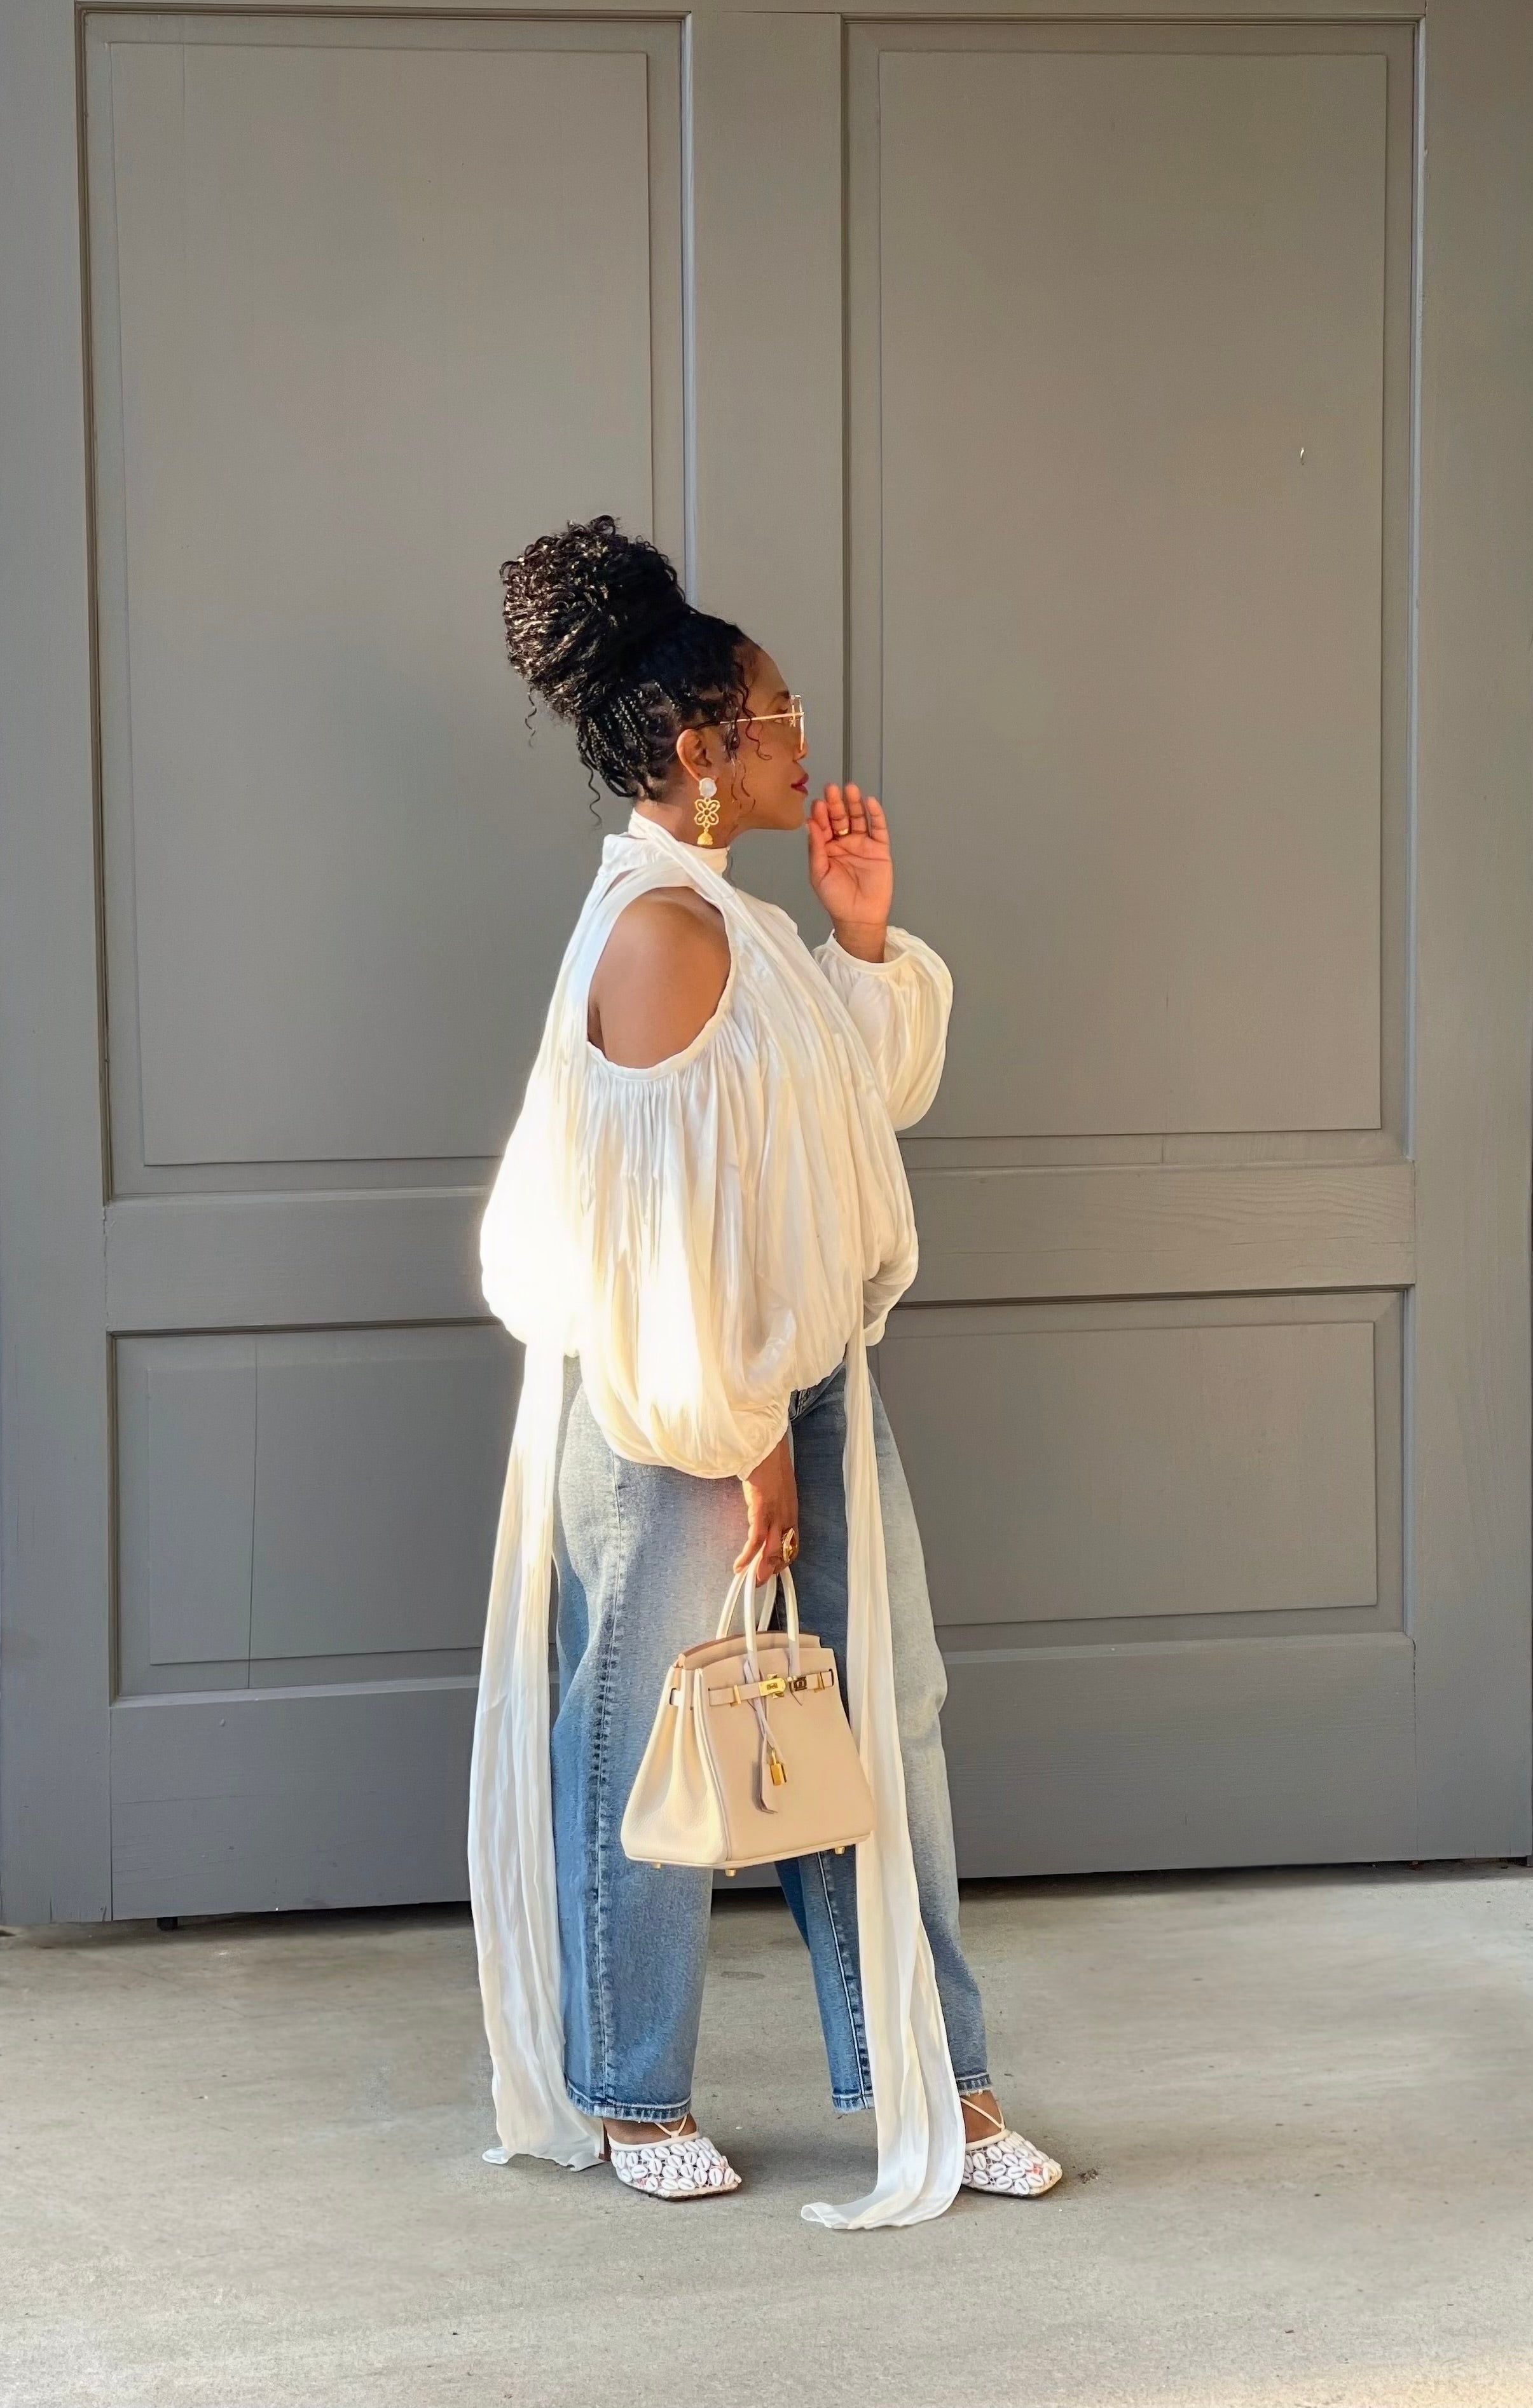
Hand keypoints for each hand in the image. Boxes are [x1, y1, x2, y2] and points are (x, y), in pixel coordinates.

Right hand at [736, 1435, 797, 1583]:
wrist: (765, 1443)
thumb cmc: (767, 1460)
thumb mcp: (774, 1485)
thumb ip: (772, 1499)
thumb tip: (761, 1507)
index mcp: (791, 1508)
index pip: (793, 1542)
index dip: (784, 1559)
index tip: (773, 1570)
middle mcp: (787, 1513)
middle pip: (785, 1550)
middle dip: (772, 1569)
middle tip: (759, 1582)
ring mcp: (776, 1512)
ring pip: (773, 1548)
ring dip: (760, 1567)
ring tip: (748, 1579)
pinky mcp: (762, 1508)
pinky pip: (757, 1538)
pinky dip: (748, 1555)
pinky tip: (740, 1564)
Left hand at [807, 784, 891, 957]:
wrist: (858, 917)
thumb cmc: (836, 899)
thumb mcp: (819, 874)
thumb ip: (816, 848)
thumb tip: (810, 824)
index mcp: (827, 847)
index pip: (823, 825)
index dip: (821, 814)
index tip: (818, 803)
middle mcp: (844, 842)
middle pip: (840, 817)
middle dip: (836, 803)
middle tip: (832, 789)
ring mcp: (862, 844)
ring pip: (858, 818)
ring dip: (854, 803)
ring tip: (850, 789)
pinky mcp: (879, 848)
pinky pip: (878, 828)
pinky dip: (875, 815)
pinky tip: (869, 803)